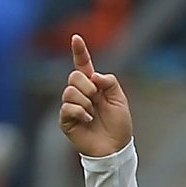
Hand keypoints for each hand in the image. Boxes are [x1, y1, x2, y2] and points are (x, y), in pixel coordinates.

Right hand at [62, 34, 133, 158]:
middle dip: (87, 86)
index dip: (79, 51)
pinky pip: (68, 107)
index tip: (76, 38)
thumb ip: (109, 82)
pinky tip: (87, 120)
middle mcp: (80, 94)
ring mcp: (72, 107)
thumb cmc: (119, 126)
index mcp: (93, 86)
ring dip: (85, 102)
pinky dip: (80, 112)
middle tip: (96, 98)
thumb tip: (93, 76)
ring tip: (92, 114)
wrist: (115, 149)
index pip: (83, 65)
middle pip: (74, 76)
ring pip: (69, 91)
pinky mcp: (66, 120)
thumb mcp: (120, 100)